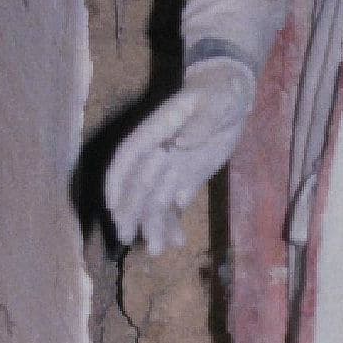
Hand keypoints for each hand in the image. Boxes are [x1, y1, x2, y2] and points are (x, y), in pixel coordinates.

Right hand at [105, 58, 256, 254]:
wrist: (230, 96)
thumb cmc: (221, 93)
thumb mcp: (218, 101)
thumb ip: (201, 121)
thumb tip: (181, 142)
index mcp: (157, 130)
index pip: (129, 155)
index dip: (118, 180)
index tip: (112, 205)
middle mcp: (157, 152)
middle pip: (137, 185)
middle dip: (131, 211)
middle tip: (129, 238)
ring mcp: (169, 168)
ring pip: (153, 200)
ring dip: (152, 224)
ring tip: (156, 249)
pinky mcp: (184, 179)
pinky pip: (173, 205)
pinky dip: (172, 223)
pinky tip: (177, 242)